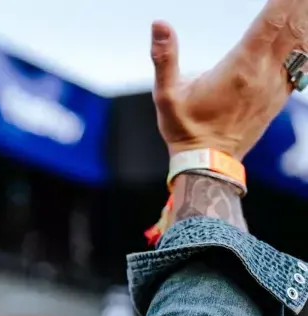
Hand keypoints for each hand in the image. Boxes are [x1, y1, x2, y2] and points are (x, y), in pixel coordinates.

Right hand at [151, 0, 307, 158]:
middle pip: (291, 28)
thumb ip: (164, 58)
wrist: (207, 163)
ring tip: (304, 5)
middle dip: (298, 7)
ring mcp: (276, 85)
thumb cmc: (184, 129)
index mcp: (240, 67)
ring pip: (300, 44)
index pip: (271, 22)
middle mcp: (264, 73)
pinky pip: (301, 63)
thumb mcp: (166, 95)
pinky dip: (304, 44)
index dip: (283, 2)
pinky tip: (304, 31)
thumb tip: (158, 24)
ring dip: (303, 21)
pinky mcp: (279, 95)